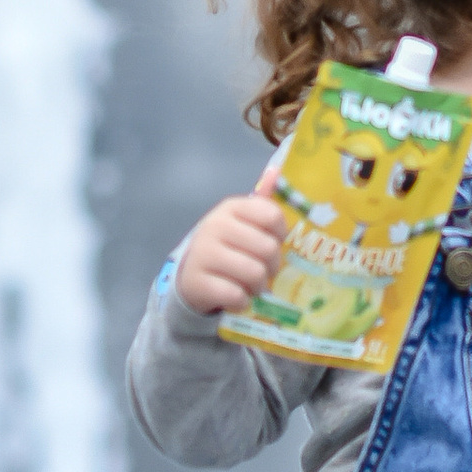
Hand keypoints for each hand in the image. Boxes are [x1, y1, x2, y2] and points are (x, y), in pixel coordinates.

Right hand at [174, 163, 286, 314]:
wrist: (190, 276)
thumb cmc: (227, 247)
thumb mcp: (241, 222)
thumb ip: (260, 201)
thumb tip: (277, 170)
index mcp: (231, 208)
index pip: (273, 216)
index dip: (281, 234)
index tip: (274, 242)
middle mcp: (215, 226)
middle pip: (268, 248)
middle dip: (272, 266)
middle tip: (265, 271)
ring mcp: (204, 254)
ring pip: (254, 273)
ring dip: (259, 286)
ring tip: (252, 286)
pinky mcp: (198, 282)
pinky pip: (237, 295)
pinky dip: (243, 301)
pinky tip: (237, 297)